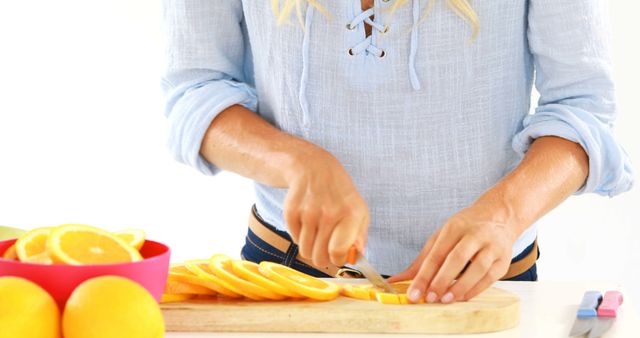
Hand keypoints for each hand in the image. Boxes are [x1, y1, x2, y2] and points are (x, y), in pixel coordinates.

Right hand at [283, 146, 368, 267]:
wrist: (313, 167)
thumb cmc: (339, 192)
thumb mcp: (359, 209)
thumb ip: (360, 236)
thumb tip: (356, 257)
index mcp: (351, 213)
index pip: (338, 251)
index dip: (337, 260)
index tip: (337, 258)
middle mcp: (329, 212)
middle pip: (320, 256)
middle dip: (322, 259)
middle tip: (324, 251)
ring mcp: (308, 211)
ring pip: (305, 250)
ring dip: (310, 248)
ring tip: (316, 234)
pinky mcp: (291, 211)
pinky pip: (294, 239)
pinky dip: (299, 235)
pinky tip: (306, 222)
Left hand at [389, 203, 517, 303]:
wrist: (498, 216)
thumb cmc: (465, 229)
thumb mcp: (441, 237)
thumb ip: (422, 260)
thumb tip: (398, 279)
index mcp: (455, 226)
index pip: (437, 253)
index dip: (424, 275)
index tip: (413, 293)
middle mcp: (475, 234)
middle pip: (457, 258)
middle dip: (442, 280)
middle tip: (429, 298)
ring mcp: (493, 246)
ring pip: (478, 268)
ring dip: (461, 287)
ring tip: (445, 300)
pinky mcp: (504, 259)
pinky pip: (490, 277)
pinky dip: (475, 289)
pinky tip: (462, 297)